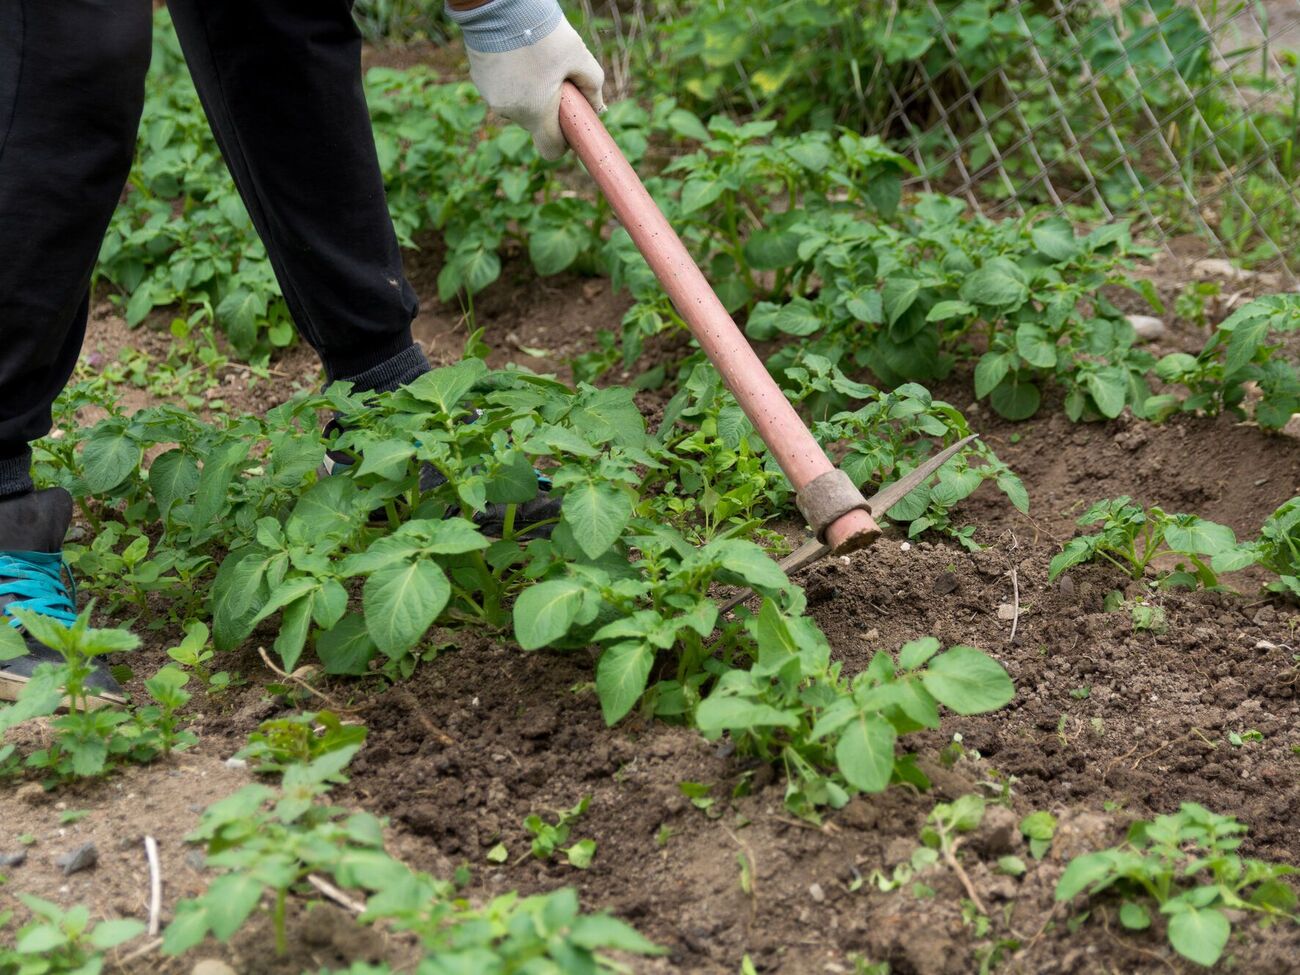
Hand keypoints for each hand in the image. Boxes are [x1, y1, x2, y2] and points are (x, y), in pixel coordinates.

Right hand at [449, 1, 604, 159]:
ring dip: (530, 91)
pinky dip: (513, 78)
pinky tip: (517, 53)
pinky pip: (503, 89)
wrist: (497, 5)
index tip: (570, 121)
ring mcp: (491, 97)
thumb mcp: (577, 54)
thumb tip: (598, 107)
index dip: (564, 141)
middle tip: (556, 76)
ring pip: (519, 104)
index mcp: (536, 112)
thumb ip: (593, 84)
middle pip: (536, 123)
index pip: (551, 150)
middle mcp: (510, 112)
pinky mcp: (479, 80)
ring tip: (534, 59)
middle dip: (549, 107)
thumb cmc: (541, 30)